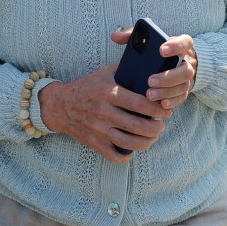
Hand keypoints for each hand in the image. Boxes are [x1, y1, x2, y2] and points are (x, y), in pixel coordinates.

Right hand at [38, 64, 171, 162]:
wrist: (60, 105)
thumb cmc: (87, 87)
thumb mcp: (104, 73)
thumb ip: (125, 71)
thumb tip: (149, 69)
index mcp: (109, 93)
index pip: (140, 104)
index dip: (157, 109)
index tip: (166, 110)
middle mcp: (104, 112)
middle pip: (138, 126)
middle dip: (156, 128)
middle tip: (161, 125)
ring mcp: (99, 130)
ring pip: (131, 143)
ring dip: (147, 142)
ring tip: (152, 136)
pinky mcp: (94, 143)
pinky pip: (116, 156)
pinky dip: (128, 155)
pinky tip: (133, 147)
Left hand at [111, 27, 196, 109]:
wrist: (171, 62)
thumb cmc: (155, 49)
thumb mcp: (146, 39)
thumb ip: (132, 35)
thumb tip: (115, 36)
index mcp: (180, 46)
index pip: (184, 42)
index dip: (175, 46)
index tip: (161, 50)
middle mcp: (187, 62)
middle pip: (185, 70)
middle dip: (168, 77)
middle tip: (150, 81)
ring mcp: (187, 78)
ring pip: (183, 86)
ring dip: (166, 92)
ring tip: (149, 95)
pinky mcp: (184, 91)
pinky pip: (181, 98)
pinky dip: (171, 101)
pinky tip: (161, 104)